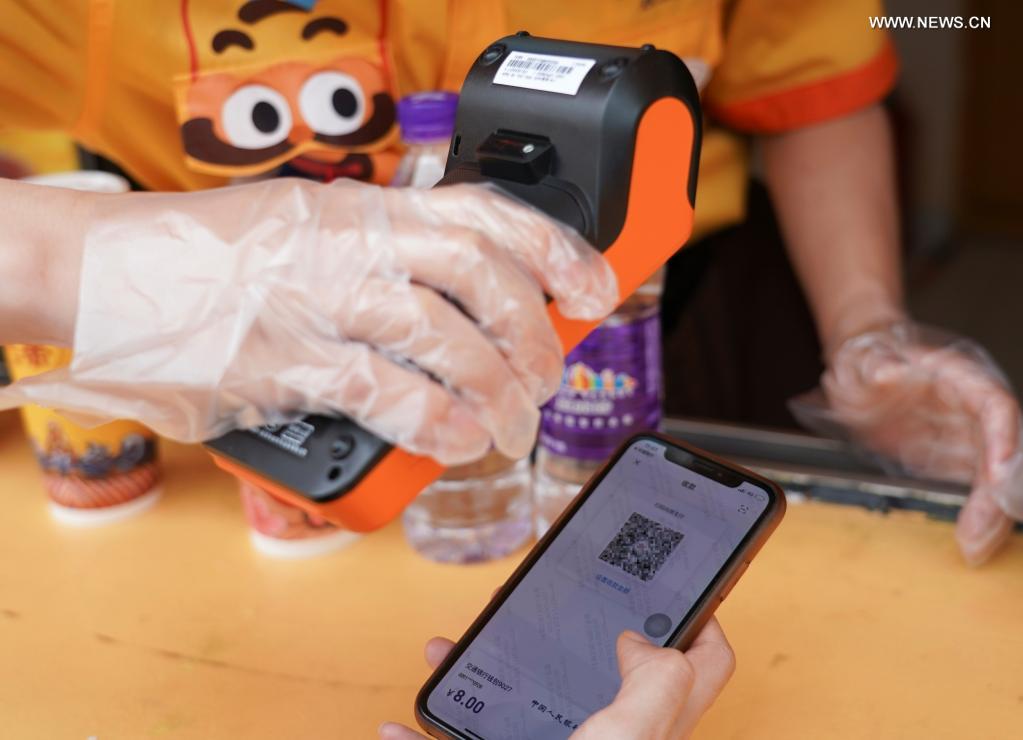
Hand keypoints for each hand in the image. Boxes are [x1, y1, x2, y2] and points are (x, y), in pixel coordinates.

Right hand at [0, 179, 616, 464]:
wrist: (108, 269)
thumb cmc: (215, 256)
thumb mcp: (312, 228)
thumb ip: (385, 259)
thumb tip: (467, 309)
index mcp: (366, 207)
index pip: (486, 212)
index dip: (556, 249)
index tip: (597, 287)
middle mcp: (352, 243)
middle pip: (483, 279)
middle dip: (535, 336)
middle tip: (547, 378)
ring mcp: (319, 300)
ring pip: (447, 339)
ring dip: (497, 392)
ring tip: (510, 427)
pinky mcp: (284, 362)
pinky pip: (386, 395)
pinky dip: (437, 424)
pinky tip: (457, 441)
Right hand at [380, 618, 734, 739]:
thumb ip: (656, 687)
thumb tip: (643, 641)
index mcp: (650, 729)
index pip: (703, 667)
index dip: (699, 622)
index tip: (674, 586)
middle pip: (600, 672)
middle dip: (563, 631)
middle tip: (538, 602)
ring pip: (523, 703)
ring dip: (482, 672)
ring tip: (453, 648)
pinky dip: (429, 739)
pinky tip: (404, 730)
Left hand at [792, 322, 1022, 564]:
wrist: (864, 370)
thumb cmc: (870, 358)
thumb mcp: (863, 357)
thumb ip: (875, 363)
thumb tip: (886, 372)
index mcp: (959, 376)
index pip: (994, 405)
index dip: (1003, 439)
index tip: (999, 473)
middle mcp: (973, 409)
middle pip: (1003, 452)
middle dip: (997, 495)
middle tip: (978, 535)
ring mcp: (967, 436)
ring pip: (995, 478)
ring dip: (992, 514)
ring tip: (974, 548)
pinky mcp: (955, 459)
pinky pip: (976, 490)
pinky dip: (976, 515)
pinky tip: (970, 541)